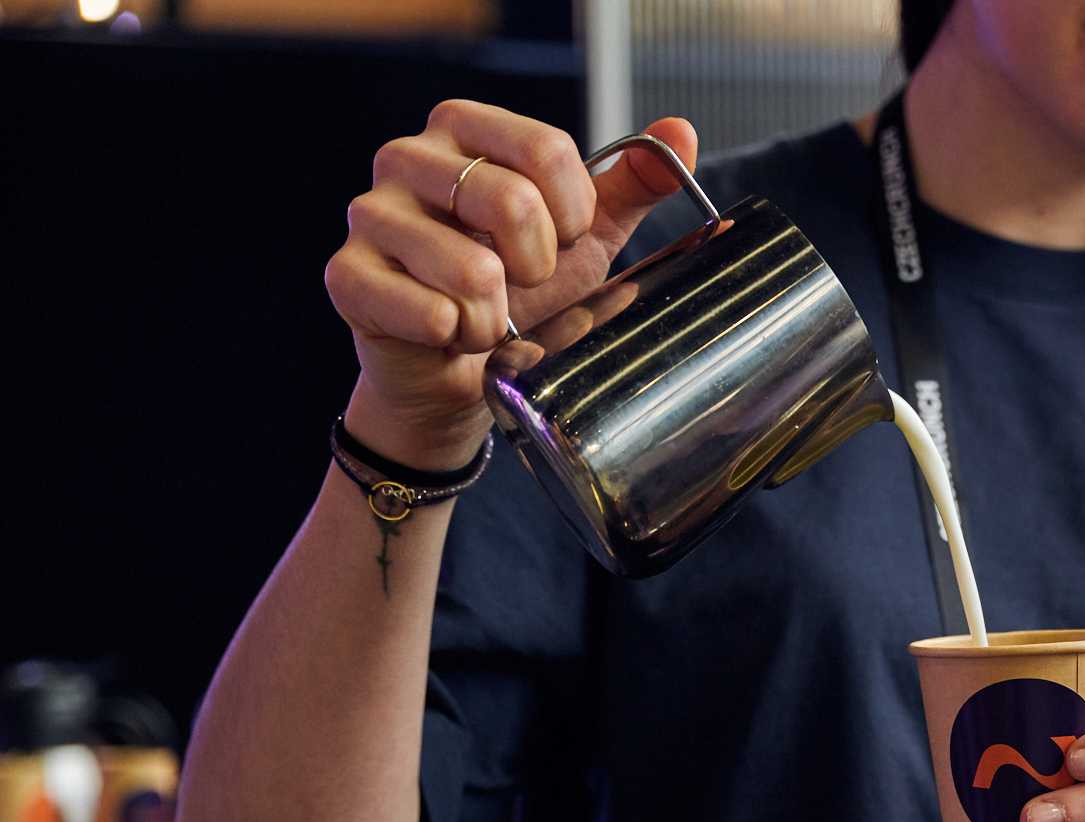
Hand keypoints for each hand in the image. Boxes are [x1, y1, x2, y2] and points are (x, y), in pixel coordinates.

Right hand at [325, 103, 701, 467]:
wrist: (464, 372)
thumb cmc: (521, 293)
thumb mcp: (583, 237)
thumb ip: (629, 186)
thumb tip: (681, 133)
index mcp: (465, 129)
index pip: (546, 148)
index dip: (573, 214)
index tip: (562, 242)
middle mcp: (408, 157)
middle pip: (511, 200)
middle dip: (538, 268)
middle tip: (521, 286)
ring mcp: (369, 213)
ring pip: (473, 269)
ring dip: (497, 317)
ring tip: (483, 318)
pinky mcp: (347, 275)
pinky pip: (429, 312)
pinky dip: (457, 339)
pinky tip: (446, 336)